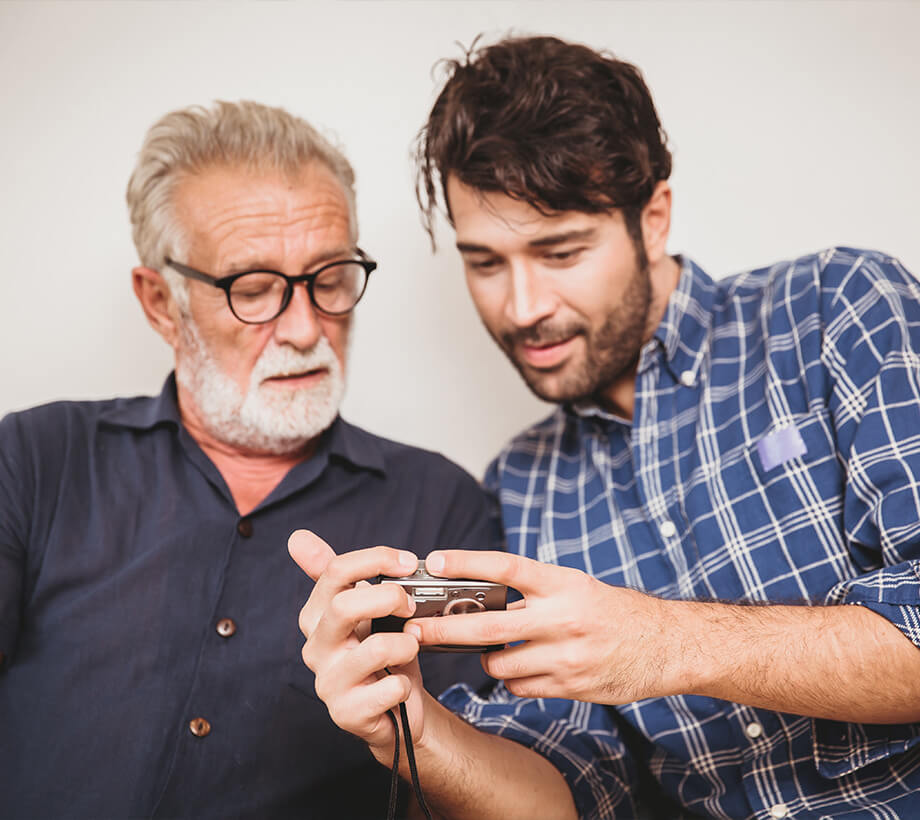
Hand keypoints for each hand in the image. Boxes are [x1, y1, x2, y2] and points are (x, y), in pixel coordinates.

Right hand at [288, 529, 430, 762]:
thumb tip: (297, 537)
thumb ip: (338, 574)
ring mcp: (329, 682)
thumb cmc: (380, 651)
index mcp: (316, 615)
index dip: (377, 559)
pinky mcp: (348, 714)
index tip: (409, 562)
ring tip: (410, 649)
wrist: (393, 708)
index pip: (336, 571)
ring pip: (375, 648)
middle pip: (345, 605)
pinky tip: (401, 686)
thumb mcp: (362, 608)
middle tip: (411, 607)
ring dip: (407, 645)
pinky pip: (391, 688)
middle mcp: (315, 647)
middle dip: (390, 598)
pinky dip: (406, 683)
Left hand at [405, 550, 673, 703]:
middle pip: (487, 627)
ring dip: (487, 659)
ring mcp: (564, 657)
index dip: (467, 562)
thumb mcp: (574, 586)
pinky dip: (513, 680)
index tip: (434, 560)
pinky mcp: (568, 687)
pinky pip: (519, 688)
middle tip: (413, 629)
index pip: (506, 568)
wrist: (663, 645)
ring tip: (499, 650)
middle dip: (442, 630)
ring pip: (498, 665)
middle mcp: (561, 619)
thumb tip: (478, 596)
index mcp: (562, 584)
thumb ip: (532, 591)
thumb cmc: (610, 610)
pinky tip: (527, 668)